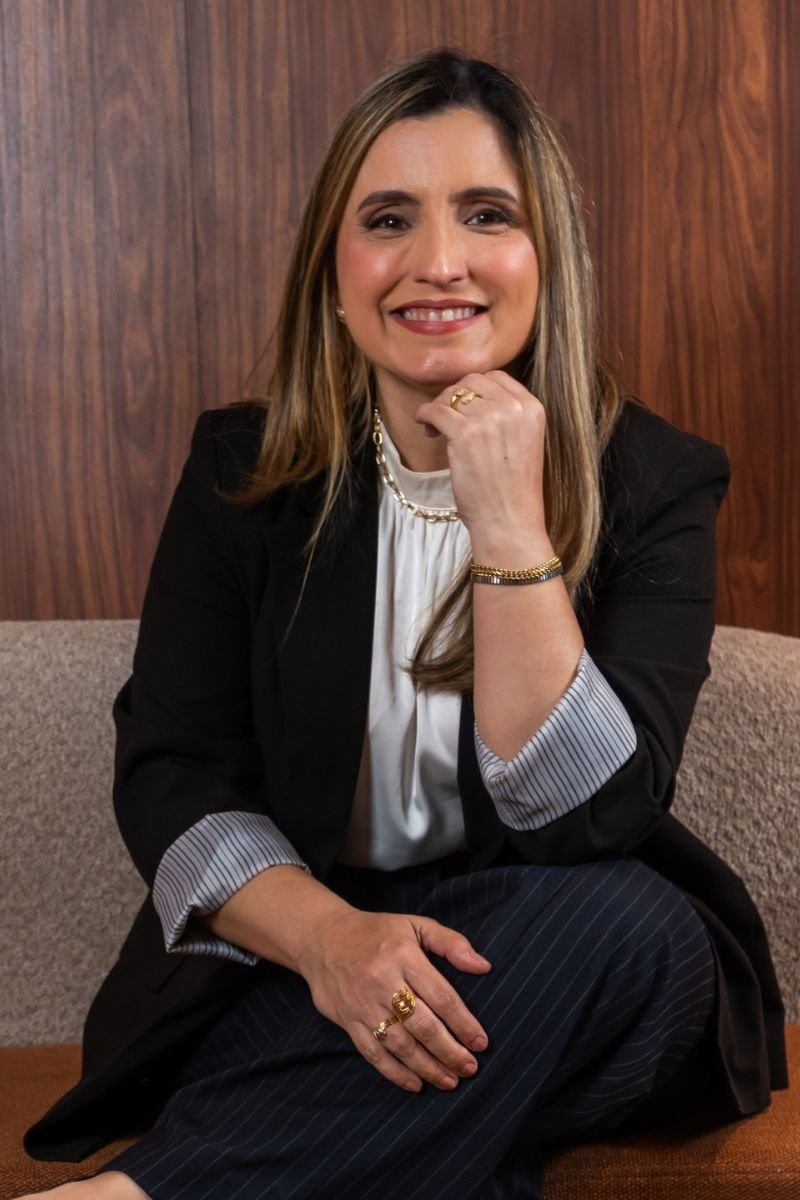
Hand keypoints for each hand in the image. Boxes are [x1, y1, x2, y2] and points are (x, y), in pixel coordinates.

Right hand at [296, 907, 490, 1092]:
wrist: (321, 937)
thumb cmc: (376, 932)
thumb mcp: (414, 924)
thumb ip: (450, 942)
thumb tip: (483, 966)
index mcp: (403, 956)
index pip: (441, 996)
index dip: (464, 1023)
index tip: (481, 1043)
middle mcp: (382, 981)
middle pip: (422, 1025)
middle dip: (449, 1051)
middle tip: (470, 1068)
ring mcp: (362, 1003)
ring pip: (399, 1044)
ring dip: (427, 1067)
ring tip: (449, 1081)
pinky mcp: (347, 1020)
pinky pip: (373, 1053)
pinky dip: (394, 1073)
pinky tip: (415, 1084)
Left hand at [415, 371, 548, 554]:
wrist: (510, 521)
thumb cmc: (514, 490)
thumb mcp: (524, 442)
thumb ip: (508, 417)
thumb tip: (473, 397)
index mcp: (532, 408)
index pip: (497, 378)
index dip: (475, 388)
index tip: (464, 405)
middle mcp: (513, 408)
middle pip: (472, 381)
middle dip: (455, 395)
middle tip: (445, 416)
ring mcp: (488, 419)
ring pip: (452, 395)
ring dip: (439, 408)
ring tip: (435, 429)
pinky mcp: (464, 434)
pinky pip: (435, 411)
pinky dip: (424, 415)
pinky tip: (425, 427)